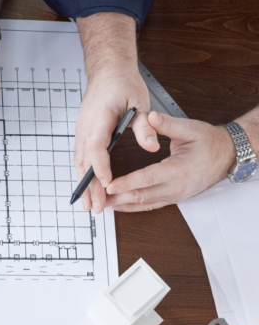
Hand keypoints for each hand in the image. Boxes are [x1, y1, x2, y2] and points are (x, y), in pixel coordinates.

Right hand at [74, 65, 158, 212]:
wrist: (108, 70)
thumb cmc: (122, 83)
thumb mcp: (139, 101)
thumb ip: (144, 126)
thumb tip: (152, 146)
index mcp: (98, 120)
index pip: (97, 149)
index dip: (101, 169)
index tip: (107, 186)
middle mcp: (85, 128)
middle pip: (84, 162)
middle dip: (88, 186)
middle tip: (95, 208)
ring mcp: (81, 130)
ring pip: (79, 161)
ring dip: (83, 183)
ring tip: (88, 204)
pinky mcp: (83, 132)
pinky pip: (80, 156)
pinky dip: (83, 172)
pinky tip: (87, 185)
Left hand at [106, 112, 234, 210]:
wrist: (227, 155)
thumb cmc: (210, 142)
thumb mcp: (190, 129)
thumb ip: (168, 124)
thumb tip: (150, 116)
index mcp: (179, 169)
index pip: (148, 178)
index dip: (127, 183)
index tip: (109, 185)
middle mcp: (177, 186)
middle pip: (142, 195)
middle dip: (118, 198)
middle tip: (98, 198)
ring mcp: (176, 195)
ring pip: (145, 204)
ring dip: (123, 205)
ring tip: (103, 204)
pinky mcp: (175, 197)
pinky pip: (151, 205)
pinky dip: (134, 207)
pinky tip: (119, 206)